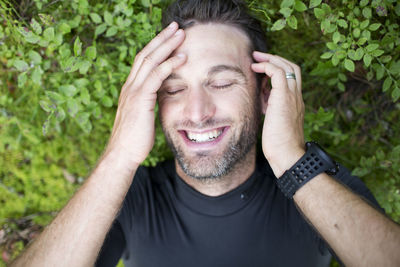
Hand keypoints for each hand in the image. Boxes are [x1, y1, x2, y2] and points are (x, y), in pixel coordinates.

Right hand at [104, 22, 186, 166]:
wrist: (122, 155)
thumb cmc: (134, 139)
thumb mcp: (142, 116)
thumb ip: (149, 103)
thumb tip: (160, 97)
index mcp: (131, 89)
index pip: (143, 60)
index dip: (156, 46)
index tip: (169, 37)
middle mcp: (130, 86)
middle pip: (146, 54)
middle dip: (161, 38)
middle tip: (175, 26)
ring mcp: (133, 92)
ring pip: (150, 60)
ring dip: (167, 45)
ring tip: (181, 34)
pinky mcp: (140, 100)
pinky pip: (156, 77)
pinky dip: (170, 65)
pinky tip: (182, 57)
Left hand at [251, 52, 304, 176]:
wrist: (287, 155)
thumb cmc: (279, 145)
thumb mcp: (275, 124)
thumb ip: (272, 112)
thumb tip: (262, 108)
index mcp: (295, 103)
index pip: (292, 78)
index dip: (278, 69)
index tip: (261, 69)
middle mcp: (297, 97)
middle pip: (293, 68)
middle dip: (275, 59)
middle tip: (258, 56)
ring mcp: (293, 96)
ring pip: (287, 67)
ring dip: (270, 59)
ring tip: (254, 58)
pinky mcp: (284, 98)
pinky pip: (278, 73)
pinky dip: (267, 66)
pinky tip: (255, 69)